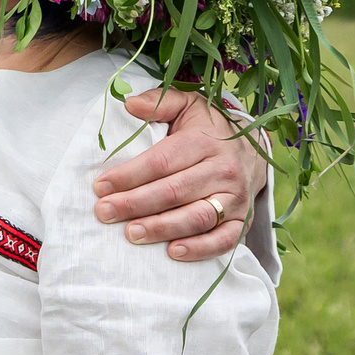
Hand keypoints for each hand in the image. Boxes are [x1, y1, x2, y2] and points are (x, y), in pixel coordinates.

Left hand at [93, 88, 268, 261]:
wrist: (254, 151)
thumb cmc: (208, 130)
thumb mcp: (188, 106)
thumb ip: (158, 102)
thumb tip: (128, 103)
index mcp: (205, 142)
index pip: (162, 161)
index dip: (129, 175)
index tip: (100, 186)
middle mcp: (223, 170)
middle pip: (174, 191)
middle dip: (135, 204)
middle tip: (104, 213)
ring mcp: (235, 198)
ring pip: (196, 217)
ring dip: (162, 228)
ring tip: (131, 234)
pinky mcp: (243, 221)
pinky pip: (224, 240)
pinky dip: (200, 249)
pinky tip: (172, 252)